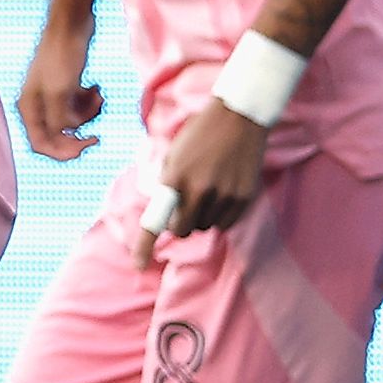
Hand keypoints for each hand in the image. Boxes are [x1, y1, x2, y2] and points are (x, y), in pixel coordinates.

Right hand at [15, 15, 104, 160]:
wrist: (72, 22)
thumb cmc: (62, 54)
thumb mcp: (61, 92)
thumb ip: (59, 120)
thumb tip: (64, 138)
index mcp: (28, 107)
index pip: (40, 144)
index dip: (63, 151)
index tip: (86, 145)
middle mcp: (37, 103)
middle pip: (58, 136)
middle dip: (78, 133)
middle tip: (96, 134)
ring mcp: (52, 95)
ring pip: (72, 121)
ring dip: (89, 114)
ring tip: (97, 96)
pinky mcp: (67, 85)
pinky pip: (79, 106)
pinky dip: (90, 101)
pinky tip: (96, 87)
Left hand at [140, 106, 267, 259]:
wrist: (239, 117)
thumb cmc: (200, 134)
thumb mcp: (174, 154)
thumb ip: (168, 182)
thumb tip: (166, 212)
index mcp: (175, 177)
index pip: (157, 220)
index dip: (145, 245)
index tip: (138, 265)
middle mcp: (199, 190)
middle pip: (183, 230)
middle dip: (179, 224)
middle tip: (184, 206)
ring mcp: (224, 195)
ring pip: (205, 227)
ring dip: (201, 216)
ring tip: (207, 190)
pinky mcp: (244, 198)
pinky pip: (226, 223)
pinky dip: (221, 216)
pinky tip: (222, 194)